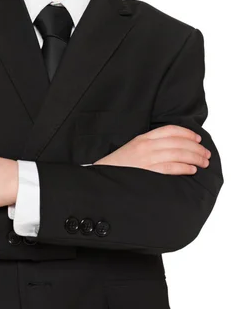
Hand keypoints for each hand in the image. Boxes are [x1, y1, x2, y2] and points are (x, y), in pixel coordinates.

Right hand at [93, 125, 210, 174]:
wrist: (102, 178)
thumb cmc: (120, 166)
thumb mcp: (133, 149)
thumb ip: (150, 145)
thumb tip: (173, 147)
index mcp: (143, 138)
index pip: (170, 130)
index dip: (187, 132)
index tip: (197, 138)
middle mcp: (146, 146)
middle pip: (178, 142)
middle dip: (196, 147)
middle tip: (206, 153)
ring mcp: (147, 159)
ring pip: (177, 154)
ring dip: (194, 158)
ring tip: (203, 162)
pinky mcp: (148, 172)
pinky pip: (171, 168)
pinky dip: (184, 168)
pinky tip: (192, 170)